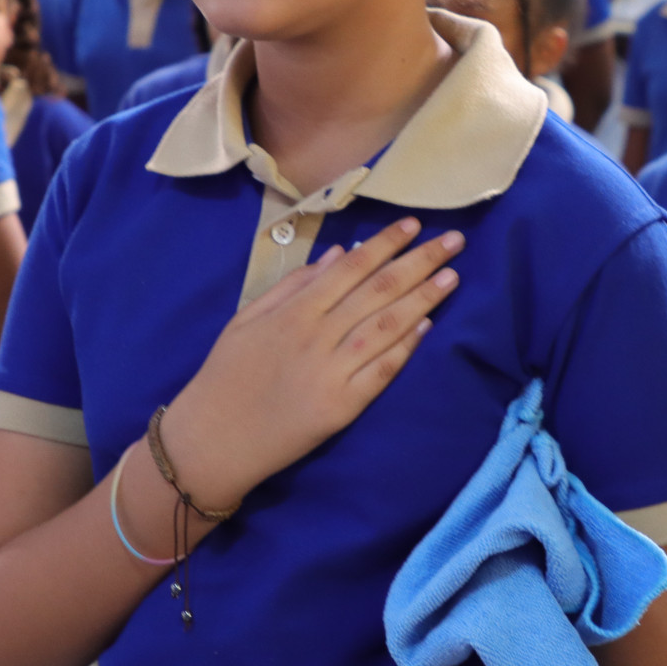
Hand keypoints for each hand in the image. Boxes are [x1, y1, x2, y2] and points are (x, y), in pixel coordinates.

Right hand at [159, 218, 462, 506]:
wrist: (212, 441)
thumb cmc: (226, 375)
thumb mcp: (247, 319)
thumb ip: (293, 285)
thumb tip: (338, 254)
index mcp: (293, 312)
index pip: (351, 267)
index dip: (386, 244)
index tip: (414, 224)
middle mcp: (317, 337)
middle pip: (379, 290)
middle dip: (420, 261)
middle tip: (455, 241)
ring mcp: (332, 373)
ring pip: (387, 326)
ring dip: (424, 298)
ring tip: (452, 276)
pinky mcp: (342, 407)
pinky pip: (381, 371)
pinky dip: (406, 346)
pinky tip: (429, 325)